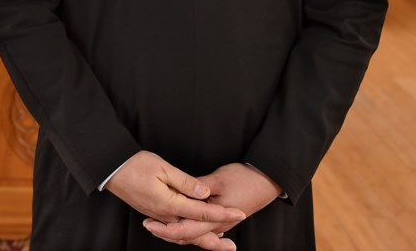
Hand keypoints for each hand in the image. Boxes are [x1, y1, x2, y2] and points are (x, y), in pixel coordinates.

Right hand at [106, 151, 243, 244]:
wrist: (112, 170)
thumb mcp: (162, 168)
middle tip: (233, 246)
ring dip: (203, 240)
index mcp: (169, 204)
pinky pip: (176, 229)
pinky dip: (189, 233)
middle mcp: (164, 216)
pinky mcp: (155, 215)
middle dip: (215, 240)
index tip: (239, 213)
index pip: (201, 212)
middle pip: (194, 233)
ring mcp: (158, 217)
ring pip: (185, 234)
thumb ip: (185, 182)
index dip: (222, 213)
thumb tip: (205, 192)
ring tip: (220, 242)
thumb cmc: (135, 165)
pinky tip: (196, 229)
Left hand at [143, 163, 280, 245]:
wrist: (266, 181)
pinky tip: (180, 226)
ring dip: (177, 232)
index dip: (166, 228)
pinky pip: (202, 229)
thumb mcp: (219, 179)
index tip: (151, 223)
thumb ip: (198, 187)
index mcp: (216, 217)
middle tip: (149, 225)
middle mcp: (217, 225)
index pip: (186, 229)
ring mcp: (220, 224)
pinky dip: (189, 229)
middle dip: (167, 233)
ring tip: (158, 226)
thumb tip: (181, 193)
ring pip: (195, 234)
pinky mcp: (222, 220)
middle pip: (188, 236)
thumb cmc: (244, 179)